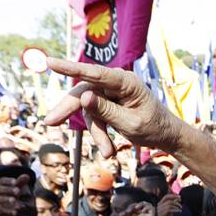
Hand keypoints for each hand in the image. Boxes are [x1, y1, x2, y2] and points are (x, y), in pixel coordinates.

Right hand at [0, 175, 28, 215]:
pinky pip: (1, 209)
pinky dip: (8, 210)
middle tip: (18, 191)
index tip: (15, 182)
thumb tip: (27, 176)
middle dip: (9, 189)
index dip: (9, 181)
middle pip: (0, 189)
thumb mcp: (15, 187)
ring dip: (7, 199)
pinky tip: (15, 212)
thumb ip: (21, 181)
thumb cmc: (9, 192)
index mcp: (0, 183)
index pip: (3, 180)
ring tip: (15, 201)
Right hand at [43, 58, 183, 156]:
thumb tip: (83, 96)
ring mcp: (110, 92)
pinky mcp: (107, 103)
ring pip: (88, 110)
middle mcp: (116, 83)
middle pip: (83, 92)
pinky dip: (100, 133)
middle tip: (50, 123)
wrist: (165, 135)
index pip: (95, 73)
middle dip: (69, 110)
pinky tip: (110, 150)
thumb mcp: (130, 123)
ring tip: (109, 153)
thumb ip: (106, 110)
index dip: (70, 68)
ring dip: (97, 133)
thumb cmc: (153, 127)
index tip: (50, 62)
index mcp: (126, 82)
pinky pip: (94, 117)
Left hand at [120, 201, 156, 215]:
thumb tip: (121, 213)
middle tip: (128, 211)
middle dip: (132, 206)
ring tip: (135, 207)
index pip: (132, 209)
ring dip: (140, 204)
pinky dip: (147, 206)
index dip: (128, 209)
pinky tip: (142, 210)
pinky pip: (151, 207)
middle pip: (137, 206)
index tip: (124, 214)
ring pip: (145, 204)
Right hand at [153, 193, 181, 215]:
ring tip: (180, 209)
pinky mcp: (160, 215)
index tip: (179, 197)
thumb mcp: (171, 211)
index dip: (173, 196)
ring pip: (169, 205)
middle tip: (181, 203)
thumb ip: (173, 204)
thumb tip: (177, 198)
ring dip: (176, 206)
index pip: (166, 197)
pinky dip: (175, 210)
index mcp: (160, 204)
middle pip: (168, 200)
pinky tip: (179, 211)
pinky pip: (169, 210)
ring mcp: (159, 211)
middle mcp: (158, 207)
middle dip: (175, 200)